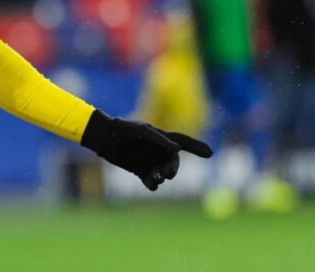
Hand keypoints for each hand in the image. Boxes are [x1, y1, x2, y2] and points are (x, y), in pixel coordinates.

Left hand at [80, 110, 212, 190]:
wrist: (104, 138)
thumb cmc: (124, 130)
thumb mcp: (142, 131)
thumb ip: (160, 140)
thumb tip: (177, 149)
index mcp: (162, 138)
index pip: (184, 142)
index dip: (197, 147)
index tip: (210, 153)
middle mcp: (159, 151)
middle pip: (173, 164)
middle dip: (172, 170)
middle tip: (167, 174)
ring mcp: (150, 162)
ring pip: (163, 175)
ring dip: (161, 177)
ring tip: (154, 176)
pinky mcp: (140, 172)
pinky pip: (152, 182)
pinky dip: (153, 184)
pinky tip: (150, 182)